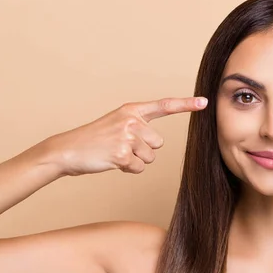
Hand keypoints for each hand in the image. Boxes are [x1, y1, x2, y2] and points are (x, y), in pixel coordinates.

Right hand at [45, 97, 207, 175]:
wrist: (67, 150)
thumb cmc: (95, 140)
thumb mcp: (117, 124)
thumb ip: (138, 128)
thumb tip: (157, 143)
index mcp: (131, 110)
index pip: (164, 106)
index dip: (186, 104)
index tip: (205, 102)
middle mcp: (131, 120)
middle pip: (158, 143)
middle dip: (143, 150)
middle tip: (119, 147)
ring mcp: (126, 136)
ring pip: (150, 157)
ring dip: (134, 161)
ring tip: (114, 153)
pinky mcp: (122, 153)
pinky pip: (139, 168)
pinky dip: (127, 170)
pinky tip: (111, 162)